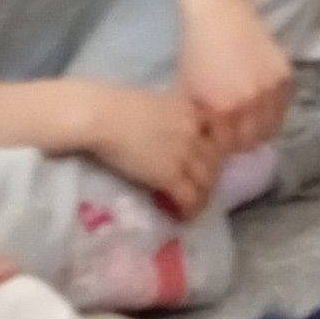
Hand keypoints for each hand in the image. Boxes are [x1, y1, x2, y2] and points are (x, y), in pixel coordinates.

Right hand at [69, 81, 222, 218]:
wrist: (100, 116)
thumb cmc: (114, 105)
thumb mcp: (154, 102)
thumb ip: (171, 116)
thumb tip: (168, 132)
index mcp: (191, 110)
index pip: (219, 134)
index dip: (217, 151)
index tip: (209, 161)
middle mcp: (194, 132)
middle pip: (215, 160)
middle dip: (210, 177)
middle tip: (201, 188)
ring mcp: (184, 155)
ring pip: (206, 182)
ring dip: (202, 197)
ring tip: (194, 206)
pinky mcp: (170, 176)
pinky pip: (189, 197)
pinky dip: (189, 209)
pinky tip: (183, 216)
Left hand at [174, 0, 292, 153]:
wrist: (219, 13)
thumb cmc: (196, 50)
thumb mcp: (188, 90)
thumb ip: (201, 121)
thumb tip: (210, 143)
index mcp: (223, 109)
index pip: (230, 146)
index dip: (224, 145)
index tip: (220, 139)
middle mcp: (251, 103)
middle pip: (253, 140)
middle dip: (242, 139)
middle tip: (235, 130)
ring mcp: (271, 90)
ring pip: (272, 126)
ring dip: (260, 126)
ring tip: (249, 118)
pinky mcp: (286, 77)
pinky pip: (283, 106)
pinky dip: (273, 109)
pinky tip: (260, 101)